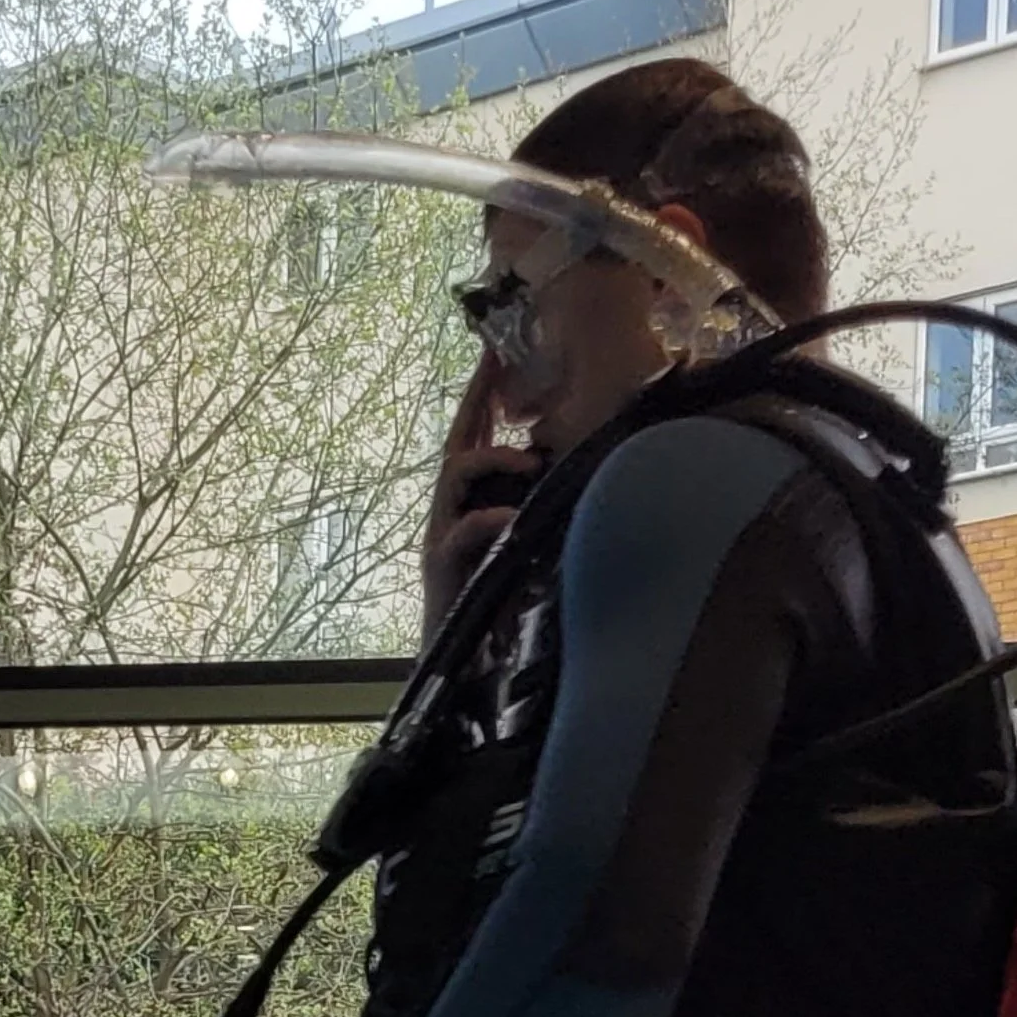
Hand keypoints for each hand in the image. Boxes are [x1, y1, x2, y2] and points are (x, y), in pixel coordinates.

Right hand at [420, 353, 545, 639]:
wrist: (462, 664)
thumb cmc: (498, 608)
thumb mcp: (523, 547)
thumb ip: (536, 512)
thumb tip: (575, 477)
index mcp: (467, 501)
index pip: (474, 436)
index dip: (483, 393)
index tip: (497, 352)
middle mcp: (448, 510)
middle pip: (458, 439)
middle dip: (476, 398)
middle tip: (497, 363)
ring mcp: (440, 534)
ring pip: (454, 474)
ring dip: (493, 459)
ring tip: (530, 462)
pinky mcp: (442, 566)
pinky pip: (462, 531)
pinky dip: (489, 519)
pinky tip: (513, 516)